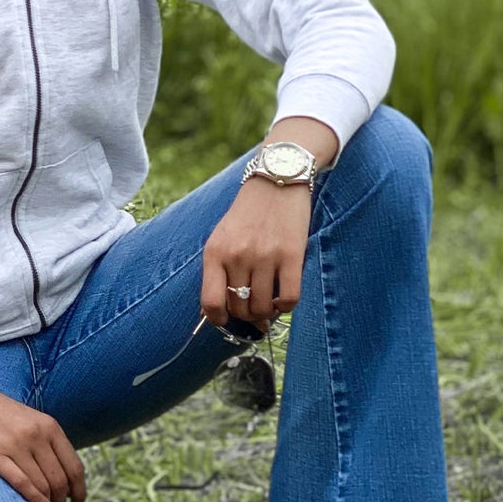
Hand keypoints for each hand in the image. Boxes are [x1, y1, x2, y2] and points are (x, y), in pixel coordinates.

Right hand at [0, 380, 85, 501]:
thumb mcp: (26, 418)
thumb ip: (44, 439)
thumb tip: (59, 473)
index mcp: (48, 426)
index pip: (74, 467)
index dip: (80, 492)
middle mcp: (36, 434)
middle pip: (60, 481)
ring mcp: (15, 444)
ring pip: (43, 486)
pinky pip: (22, 484)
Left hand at [201, 118, 334, 326]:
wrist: (276, 181)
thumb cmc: (247, 215)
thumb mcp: (220, 238)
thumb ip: (216, 272)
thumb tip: (214, 313)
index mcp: (214, 253)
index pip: (210, 303)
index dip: (218, 320)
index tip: (226, 320)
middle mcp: (237, 256)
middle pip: (239, 308)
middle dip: (246, 317)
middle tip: (253, 311)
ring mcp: (265, 256)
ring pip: (263, 307)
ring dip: (266, 313)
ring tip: (268, 304)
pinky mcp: (292, 255)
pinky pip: (289, 298)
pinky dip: (286, 306)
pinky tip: (283, 298)